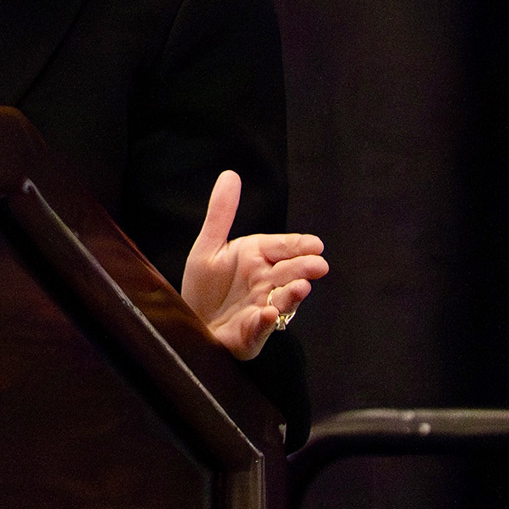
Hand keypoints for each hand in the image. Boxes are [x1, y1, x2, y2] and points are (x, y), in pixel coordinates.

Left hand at [179, 170, 328, 359]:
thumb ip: (221, 213)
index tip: (315, 244)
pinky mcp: (250, 334)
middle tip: (319, 265)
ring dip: (291, 295)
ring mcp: (261, 308)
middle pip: (288, 273)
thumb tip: (230, 174)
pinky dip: (263, 322)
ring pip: (281, 301)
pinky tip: (267, 313)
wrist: (190, 322)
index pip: (282, 248)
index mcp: (257, 258)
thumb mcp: (208, 247)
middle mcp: (264, 283)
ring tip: (300, 288)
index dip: (298, 246)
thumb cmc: (205, 286)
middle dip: (303, 269)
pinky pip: (259, 328)